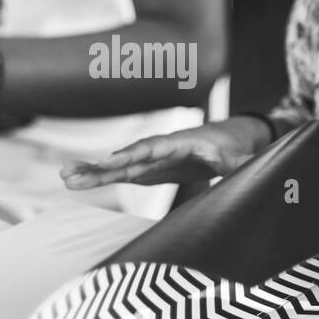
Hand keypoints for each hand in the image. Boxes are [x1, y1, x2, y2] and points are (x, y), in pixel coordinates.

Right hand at [61, 117, 268, 188]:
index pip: (153, 148)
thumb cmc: (236, 145)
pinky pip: (124, 174)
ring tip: (64, 178)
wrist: (232, 137)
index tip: (110, 163)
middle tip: (68, 172)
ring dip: (94, 173)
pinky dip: (104, 178)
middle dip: (100, 166)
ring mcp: (154, 159)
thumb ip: (244, 163)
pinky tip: (81, 182)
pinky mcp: (152, 170)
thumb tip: (253, 167)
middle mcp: (162, 148)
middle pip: (128, 157)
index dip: (132, 156)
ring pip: (121, 166)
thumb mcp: (243, 156)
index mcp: (183, 142)